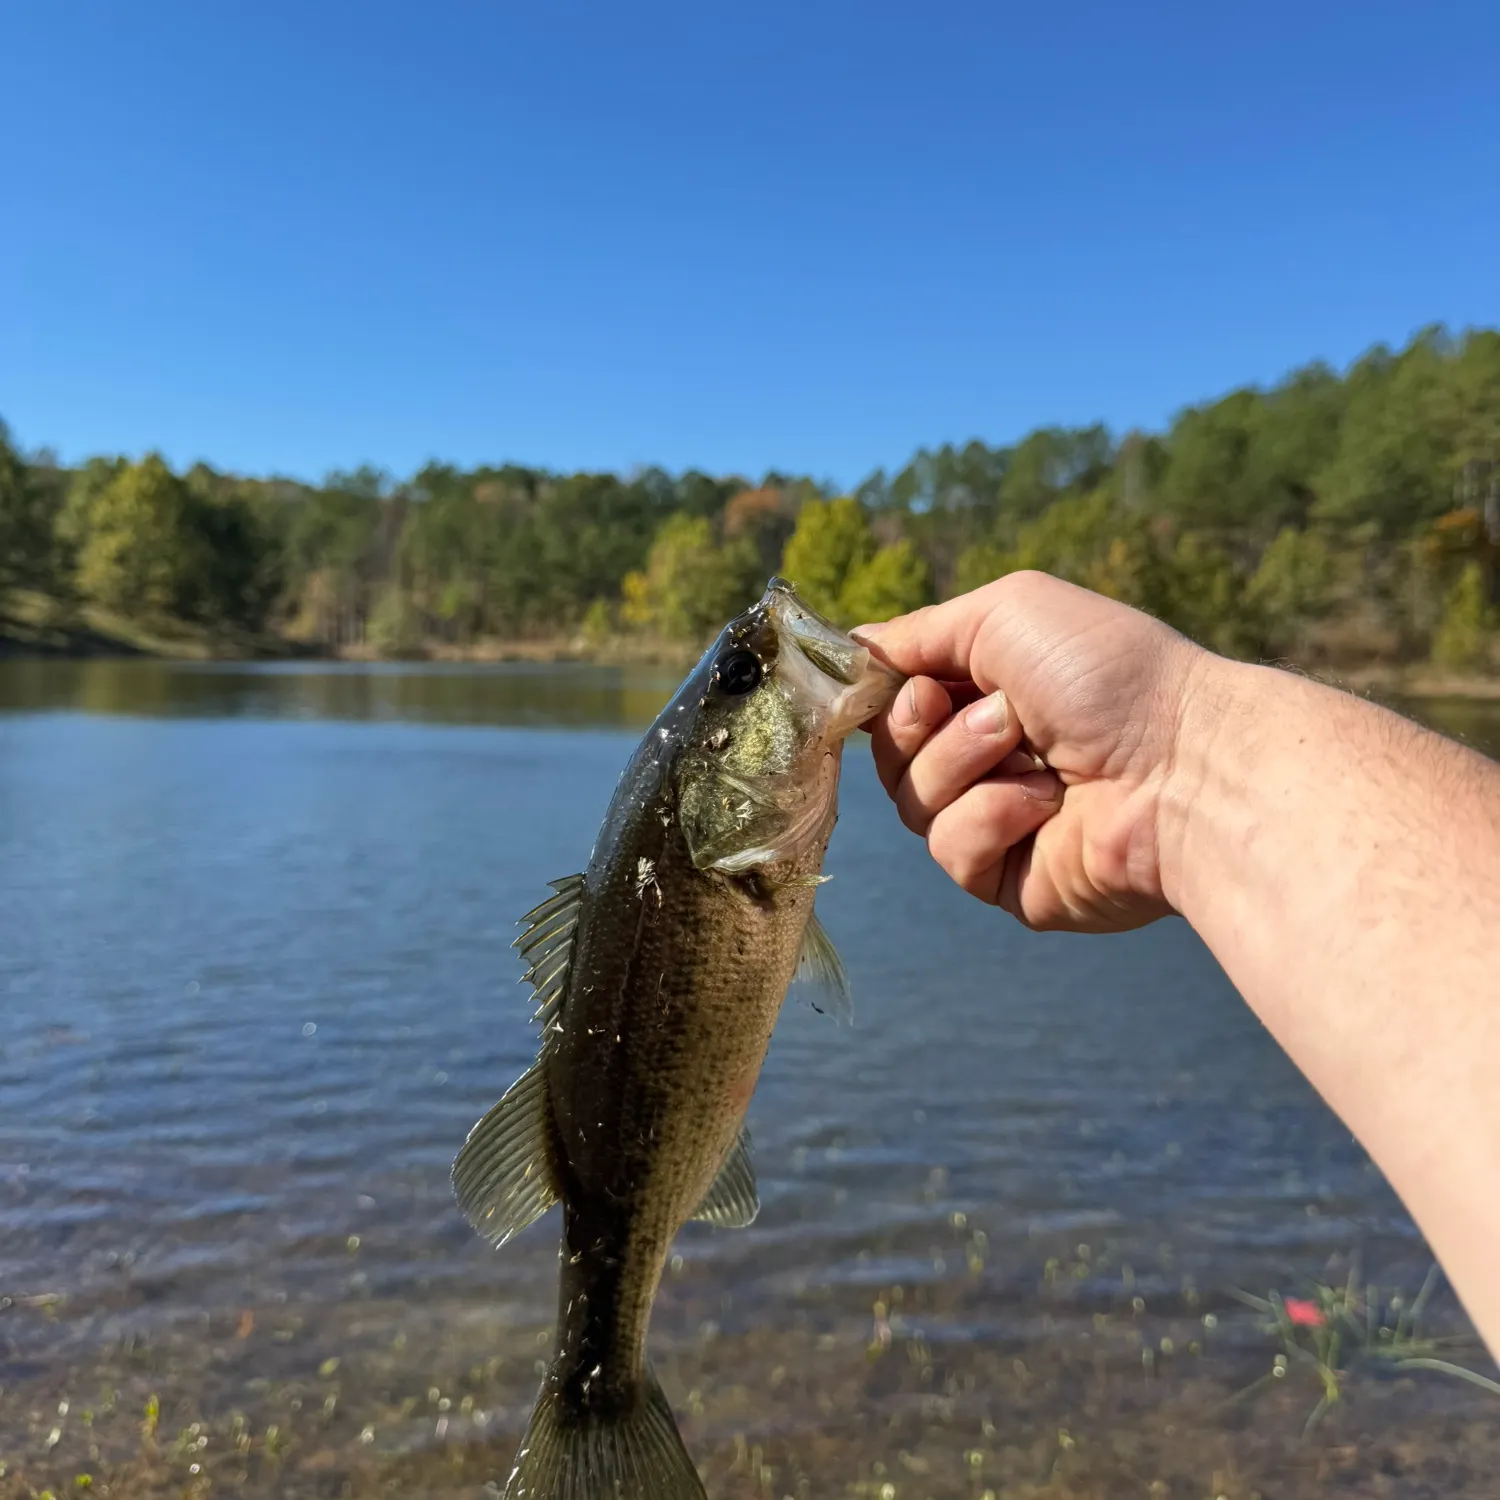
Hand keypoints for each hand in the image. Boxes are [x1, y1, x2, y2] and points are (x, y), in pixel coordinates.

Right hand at [856, 570, 1211, 931]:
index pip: (893, 699)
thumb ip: (919, 631)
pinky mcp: (1009, 879)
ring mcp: (996, 820)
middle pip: (888, 755)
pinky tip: (1047, 804)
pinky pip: (952, 851)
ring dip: (966, 766)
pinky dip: (993, 818)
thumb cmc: (1106, 675)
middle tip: (997, 713)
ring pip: (912, 804)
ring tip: (1036, 752)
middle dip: (923, 727)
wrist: (1184, 764)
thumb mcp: (1004, 612)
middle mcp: (987, 756)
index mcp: (987, 691)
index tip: (899, 681)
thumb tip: (853, 648)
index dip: (883, 693)